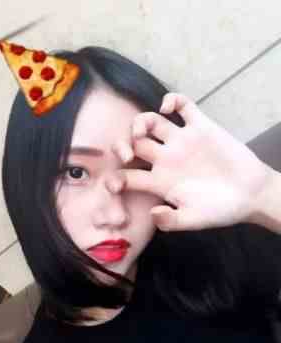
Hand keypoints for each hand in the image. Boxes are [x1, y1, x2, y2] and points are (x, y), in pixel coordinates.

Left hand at [108, 92, 274, 231]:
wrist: (251, 194)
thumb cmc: (221, 210)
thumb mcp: (195, 219)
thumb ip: (172, 220)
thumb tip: (152, 214)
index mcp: (159, 182)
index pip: (128, 177)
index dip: (115, 179)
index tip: (113, 185)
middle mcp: (165, 159)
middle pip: (133, 145)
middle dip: (122, 146)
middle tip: (127, 156)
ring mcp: (181, 141)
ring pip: (151, 123)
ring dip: (140, 122)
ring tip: (142, 130)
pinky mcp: (200, 127)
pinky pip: (182, 106)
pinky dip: (171, 100)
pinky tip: (168, 107)